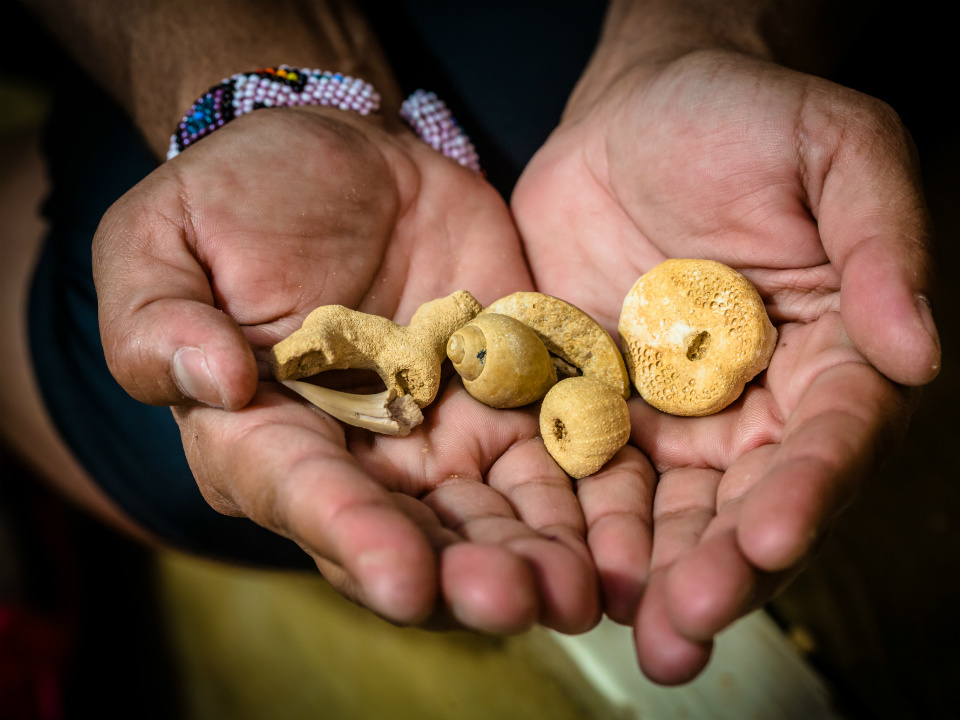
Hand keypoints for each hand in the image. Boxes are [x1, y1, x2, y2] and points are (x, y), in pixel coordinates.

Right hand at [93, 106, 599, 633]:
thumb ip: (160, 320)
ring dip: (536, 555)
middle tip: (512, 601)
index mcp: (264, 436)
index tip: (403, 579)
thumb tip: (214, 382)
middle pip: (410, 532)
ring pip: (491, 512)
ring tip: (577, 590)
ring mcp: (440, 434)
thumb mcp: (163, 240)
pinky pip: (554, 455)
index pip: (303, 495)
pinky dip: (589, 494)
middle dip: (461, 573)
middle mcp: (358, 457)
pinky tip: (623, 530)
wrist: (349, 159)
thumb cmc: (238, 198)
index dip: (351, 537)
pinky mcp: (509, 401)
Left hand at [512, 49, 939, 681]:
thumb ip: (880, 244)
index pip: (833, 437)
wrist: (635, 112)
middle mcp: (759, 405)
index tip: (771, 537)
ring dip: (652, 573)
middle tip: (687, 621)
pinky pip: (590, 474)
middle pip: (752, 500)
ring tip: (635, 631)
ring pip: (673, 511)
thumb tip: (919, 351)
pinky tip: (562, 566)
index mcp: (834, 357)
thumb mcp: (836, 150)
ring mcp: (675, 415)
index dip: (808, 490)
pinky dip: (579, 522)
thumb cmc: (747, 119)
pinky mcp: (600, 408)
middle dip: (722, 566)